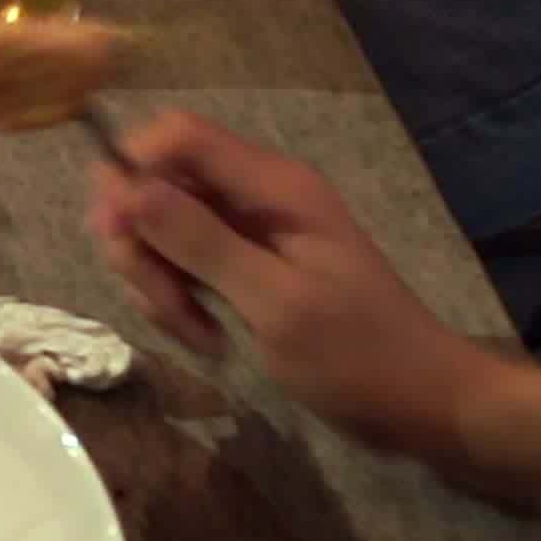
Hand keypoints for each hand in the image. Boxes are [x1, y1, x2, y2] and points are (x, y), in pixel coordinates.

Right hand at [86, 112, 503, 463]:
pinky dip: (178, 297)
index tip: (116, 235)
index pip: (177, 136)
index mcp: (273, 187)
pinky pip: (186, 262)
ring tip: (196, 333)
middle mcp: (257, 196)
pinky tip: (205, 336)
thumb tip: (126, 189)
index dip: (133, 171)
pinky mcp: (246, 268)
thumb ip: (201, 243)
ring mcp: (251, 233)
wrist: (424, 405)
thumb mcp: (277, 304)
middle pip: (159, 184)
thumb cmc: (359, 356)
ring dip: (159, 280)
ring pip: (164, 228)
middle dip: (144, 243)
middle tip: (166, 308)